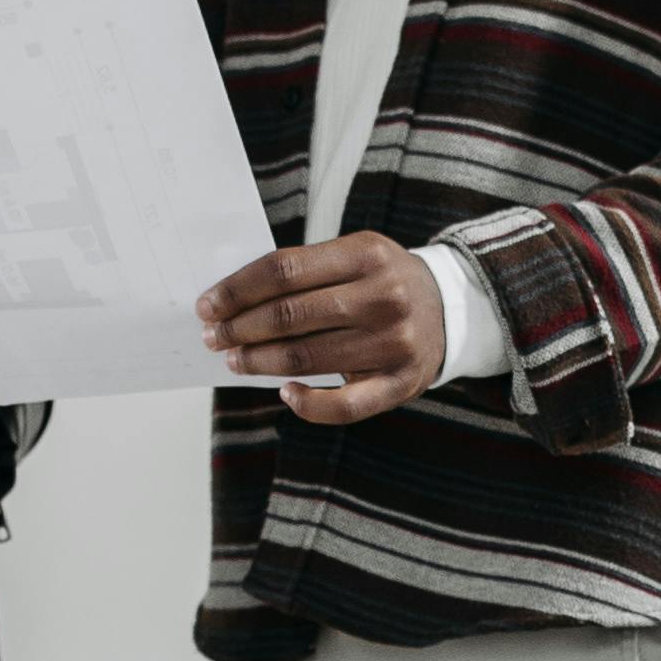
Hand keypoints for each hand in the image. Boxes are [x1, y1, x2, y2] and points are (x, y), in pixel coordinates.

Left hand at [199, 233, 449, 425]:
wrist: (452, 309)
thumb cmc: (384, 281)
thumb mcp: (355, 255)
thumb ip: (306, 271)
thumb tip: (234, 299)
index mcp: (366, 255)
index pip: (283, 271)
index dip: (237, 290)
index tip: (208, 305)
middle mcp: (383, 296)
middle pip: (289, 315)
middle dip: (239, 328)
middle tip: (213, 336)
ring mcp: (394, 342)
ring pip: (305, 358)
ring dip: (259, 362)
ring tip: (235, 360)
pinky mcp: (400, 383)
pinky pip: (344, 405)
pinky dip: (306, 403)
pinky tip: (284, 392)